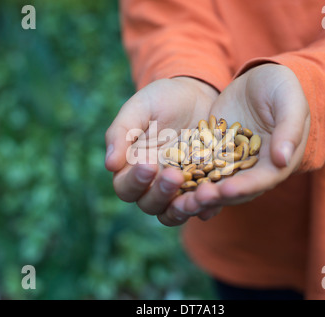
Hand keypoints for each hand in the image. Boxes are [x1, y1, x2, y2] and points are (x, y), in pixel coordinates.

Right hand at [105, 77, 217, 224]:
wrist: (198, 94)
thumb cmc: (162, 99)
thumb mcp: (140, 107)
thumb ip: (121, 132)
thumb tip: (109, 164)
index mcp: (132, 168)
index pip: (126, 187)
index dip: (135, 181)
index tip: (149, 164)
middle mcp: (153, 184)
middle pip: (150, 204)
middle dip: (161, 193)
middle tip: (174, 175)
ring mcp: (179, 189)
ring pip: (174, 213)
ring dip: (183, 209)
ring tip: (196, 195)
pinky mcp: (203, 188)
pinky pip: (203, 206)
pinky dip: (208, 207)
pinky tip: (215, 196)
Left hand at [171, 63, 310, 220]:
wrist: (258, 79)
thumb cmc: (280, 87)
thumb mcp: (289, 100)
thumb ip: (289, 128)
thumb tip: (283, 159)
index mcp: (277, 162)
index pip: (262, 180)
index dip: (246, 187)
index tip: (227, 190)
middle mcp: (253, 168)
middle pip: (235, 188)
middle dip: (217, 195)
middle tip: (199, 198)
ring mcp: (230, 162)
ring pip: (214, 182)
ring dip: (198, 190)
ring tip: (182, 191)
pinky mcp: (212, 152)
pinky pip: (198, 166)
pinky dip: (186, 173)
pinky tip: (169, 176)